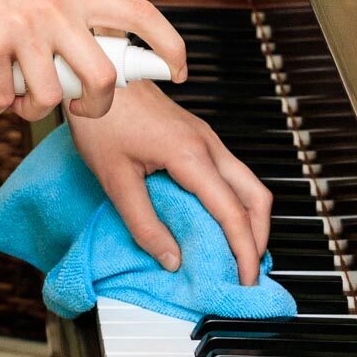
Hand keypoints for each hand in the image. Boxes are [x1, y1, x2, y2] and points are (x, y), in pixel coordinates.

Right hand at [0, 0, 187, 119]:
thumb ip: (62, 12)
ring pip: (50, 98)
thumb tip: (75, 64)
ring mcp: (24, 27)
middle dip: (95, 108)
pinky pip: (2, 100)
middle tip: (76, 109)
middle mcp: (57, 6)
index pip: (140, 14)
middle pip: (104, 76)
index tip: (180, 72)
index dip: (169, 45)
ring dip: (32, 112)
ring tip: (13, 100)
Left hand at [65, 80, 273, 287]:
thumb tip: (171, 260)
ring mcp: (204, 137)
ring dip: (248, 219)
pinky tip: (217, 220)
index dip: (243, 252)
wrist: (97, 74)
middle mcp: (206, 143)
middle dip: (259, 238)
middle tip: (246, 272)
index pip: (232, 213)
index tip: (244, 282)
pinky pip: (229, 172)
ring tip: (235, 252)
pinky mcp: (196, 134)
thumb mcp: (115, 180)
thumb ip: (145, 225)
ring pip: (246, 182)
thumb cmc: (102, 118)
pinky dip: (234, 202)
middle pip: (256, 196)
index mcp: (190, 155)